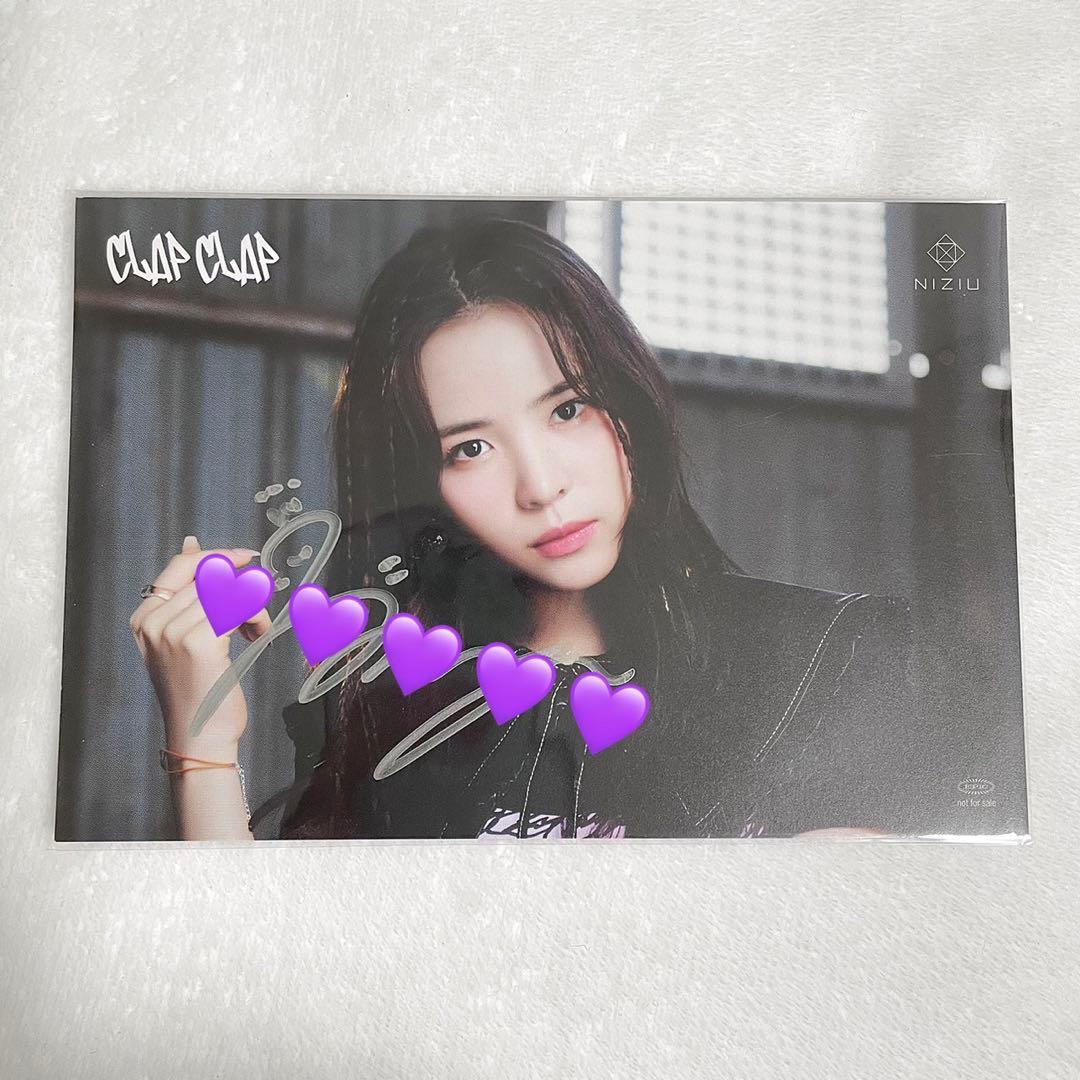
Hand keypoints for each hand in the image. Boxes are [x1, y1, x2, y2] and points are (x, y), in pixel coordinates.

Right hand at [130, 535, 271, 755]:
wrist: (198, 737)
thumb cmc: (198, 690)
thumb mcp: (183, 638)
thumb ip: (188, 594)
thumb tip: (190, 543)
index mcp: (144, 617)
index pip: (182, 565)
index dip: (218, 556)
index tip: (245, 558)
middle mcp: (153, 621)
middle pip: (210, 575)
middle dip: (243, 585)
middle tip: (259, 601)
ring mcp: (172, 631)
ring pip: (227, 590)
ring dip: (253, 604)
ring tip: (256, 628)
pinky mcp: (198, 642)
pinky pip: (237, 608)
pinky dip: (255, 616)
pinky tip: (257, 635)